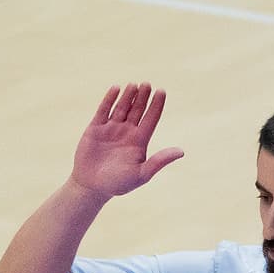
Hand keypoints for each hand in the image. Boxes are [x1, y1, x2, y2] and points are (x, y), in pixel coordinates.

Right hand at [69, 82, 183, 199]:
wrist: (91, 187)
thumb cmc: (118, 184)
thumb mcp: (142, 174)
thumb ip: (159, 161)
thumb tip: (182, 151)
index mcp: (139, 142)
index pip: (151, 119)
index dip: (156, 105)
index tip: (162, 91)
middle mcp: (127, 132)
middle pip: (137, 110)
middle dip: (143, 97)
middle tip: (148, 84)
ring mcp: (111, 129)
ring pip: (122, 107)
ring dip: (128, 96)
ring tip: (135, 85)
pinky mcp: (95, 128)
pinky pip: (104, 110)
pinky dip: (109, 99)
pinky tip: (116, 88)